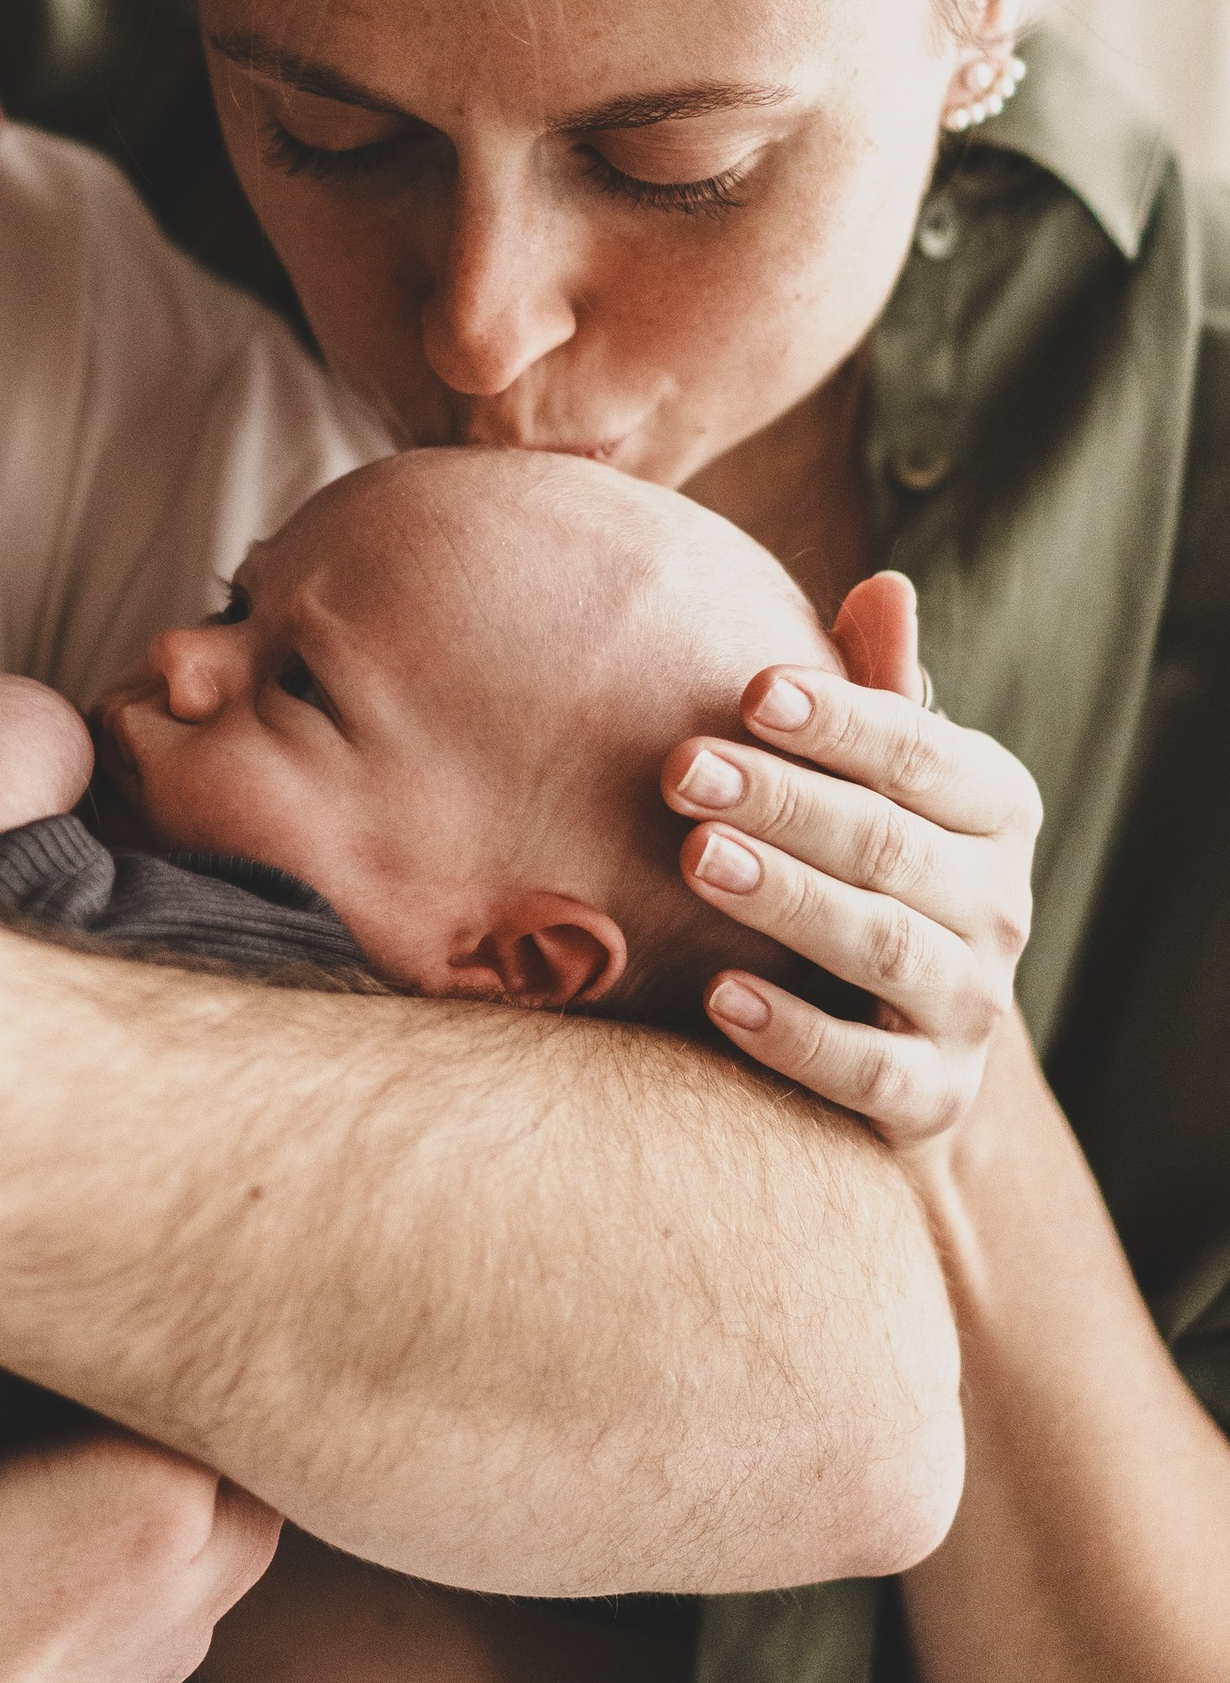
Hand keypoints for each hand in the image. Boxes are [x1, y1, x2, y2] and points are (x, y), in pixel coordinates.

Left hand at [663, 569, 1037, 1154]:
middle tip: (683, 768)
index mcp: (994, 810)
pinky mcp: (929, 1096)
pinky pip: (867, 1071)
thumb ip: (875, 693)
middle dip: (785, 802)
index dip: (844, 721)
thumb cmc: (866, 861)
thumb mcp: (877, 778)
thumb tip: (884, 585)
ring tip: (693, 858)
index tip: (753, 690)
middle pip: (890, 846)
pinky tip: (719, 996)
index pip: (924, 755)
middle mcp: (998, 907)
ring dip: (785, 899)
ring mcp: (970, 1007)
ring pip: (882, 948)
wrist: (896, 1027)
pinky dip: (795, 1036)